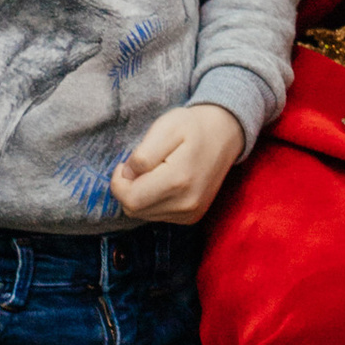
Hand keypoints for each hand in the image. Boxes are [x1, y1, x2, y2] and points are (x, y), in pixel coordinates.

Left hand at [111, 99, 245, 223]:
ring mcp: (191, 213)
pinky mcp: (191, 217)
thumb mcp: (166, 127)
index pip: (130, 199)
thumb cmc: (192, 126)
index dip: (119, 182)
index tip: (126, 164)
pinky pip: (157, 216)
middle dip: (128, 189)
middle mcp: (186, 203)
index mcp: (178, 180)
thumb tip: (127, 176)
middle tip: (139, 166)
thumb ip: (142, 154)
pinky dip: (152, 201)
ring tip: (155, 172)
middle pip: (134, 209)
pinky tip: (164, 182)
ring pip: (143, 214)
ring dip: (140, 195)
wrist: (224, 134)